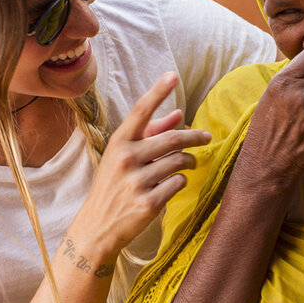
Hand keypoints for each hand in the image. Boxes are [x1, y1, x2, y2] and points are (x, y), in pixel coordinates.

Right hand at [78, 72, 210, 250]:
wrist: (97, 227)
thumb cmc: (113, 186)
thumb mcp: (123, 157)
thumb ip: (150, 134)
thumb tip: (179, 114)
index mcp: (119, 143)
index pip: (140, 111)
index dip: (158, 91)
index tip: (173, 75)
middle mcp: (126, 159)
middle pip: (172, 139)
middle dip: (194, 137)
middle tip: (206, 137)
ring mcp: (137, 181)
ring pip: (179, 161)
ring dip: (189, 161)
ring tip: (189, 163)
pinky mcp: (149, 203)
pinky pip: (178, 183)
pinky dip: (180, 181)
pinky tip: (173, 184)